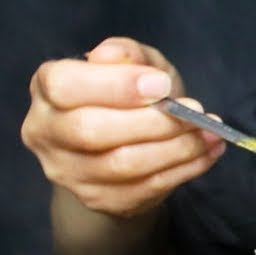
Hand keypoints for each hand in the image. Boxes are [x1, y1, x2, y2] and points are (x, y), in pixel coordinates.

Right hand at [21, 37, 225, 217]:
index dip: (115, 85)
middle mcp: (46, 132)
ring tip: (210, 132)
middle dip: (152, 121)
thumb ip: (128, 54)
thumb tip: (115, 54)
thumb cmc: (129, 96)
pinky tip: (207, 152)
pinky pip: (145, 188)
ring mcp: (68, 172)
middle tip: (194, 112)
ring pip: (122, 165)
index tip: (161, 84)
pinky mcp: (99, 200)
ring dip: (177, 148)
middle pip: (91, 131)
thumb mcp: (134, 64)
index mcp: (47, 89)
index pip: (65, 86)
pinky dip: (185, 169)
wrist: (124, 147)